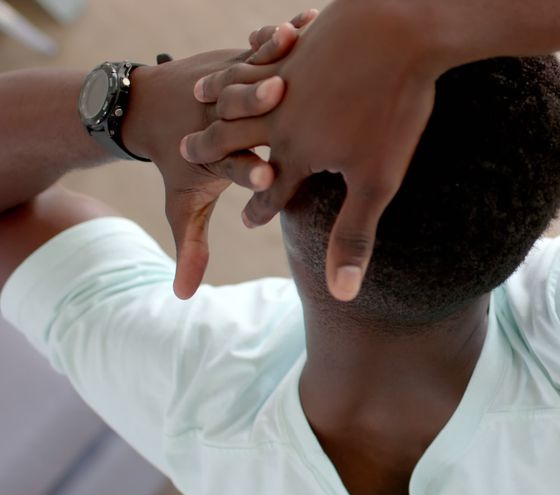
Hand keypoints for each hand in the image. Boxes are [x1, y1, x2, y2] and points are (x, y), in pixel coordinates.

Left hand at [124, 11, 315, 298]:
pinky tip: (308, 19)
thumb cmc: (177, 160)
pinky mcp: (243, 58)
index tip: (267, 173)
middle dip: (260, 103)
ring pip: (253, 68)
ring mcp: (234, 83)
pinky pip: (265, 44)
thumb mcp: (183, 203)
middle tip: (282, 94)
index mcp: (216, 156)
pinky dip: (284, 33)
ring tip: (296, 41)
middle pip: (245, 111)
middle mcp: (224, 117)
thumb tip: (182, 298)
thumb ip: (191, 247)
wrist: (148, 105)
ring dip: (274, 56)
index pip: (234, 165)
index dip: (248, 168)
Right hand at [183, 1, 446, 300]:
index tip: (248, 221)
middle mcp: (279, 115)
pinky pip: (266, 50)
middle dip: (215, 148)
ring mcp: (287, 74)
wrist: (398, 32)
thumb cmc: (392, 109)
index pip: (271, 190)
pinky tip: (253, 47)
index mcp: (295, 152)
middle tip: (188, 151)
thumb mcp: (376, 182)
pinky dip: (254, 52)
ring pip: (240, 89)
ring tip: (202, 98)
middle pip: (236, 136)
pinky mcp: (300, 42)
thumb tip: (342, 296)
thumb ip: (352, 237)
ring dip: (221, 95)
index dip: (262, 208)